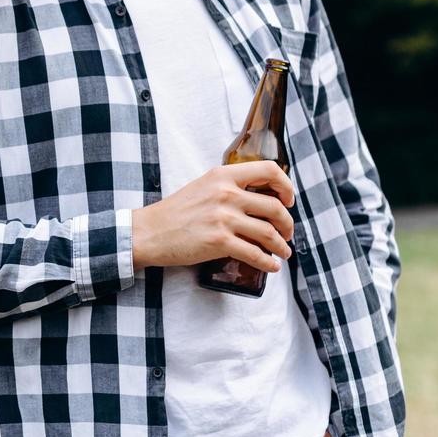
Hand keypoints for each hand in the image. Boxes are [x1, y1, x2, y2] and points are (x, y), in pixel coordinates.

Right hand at [131, 161, 295, 270]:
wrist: (149, 232)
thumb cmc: (174, 212)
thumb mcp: (202, 187)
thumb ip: (228, 187)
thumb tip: (258, 200)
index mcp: (222, 176)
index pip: (269, 170)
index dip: (286, 186)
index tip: (288, 200)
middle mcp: (226, 193)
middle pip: (274, 207)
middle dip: (287, 224)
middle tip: (286, 233)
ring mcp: (223, 218)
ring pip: (269, 232)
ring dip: (281, 246)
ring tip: (283, 252)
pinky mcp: (219, 242)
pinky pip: (255, 254)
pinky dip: (268, 262)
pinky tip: (272, 266)